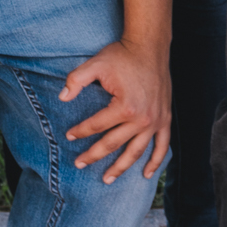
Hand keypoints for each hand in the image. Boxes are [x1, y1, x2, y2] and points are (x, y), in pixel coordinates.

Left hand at [60, 39, 170, 183]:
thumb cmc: (122, 55)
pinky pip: (162, 146)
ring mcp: (156, 121)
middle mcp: (142, 119)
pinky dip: (155, 162)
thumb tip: (62, 98)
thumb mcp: (95, 64)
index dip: (80, 131)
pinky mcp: (165, 120)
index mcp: (124, 107)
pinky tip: (146, 174)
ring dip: (121, 167)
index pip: (96, 126)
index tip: (68, 135)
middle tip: (79, 164)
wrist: (150, 47)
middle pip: (113, 144)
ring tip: (107, 179)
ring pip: (136, 152)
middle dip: (93, 155)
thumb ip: (76, 80)